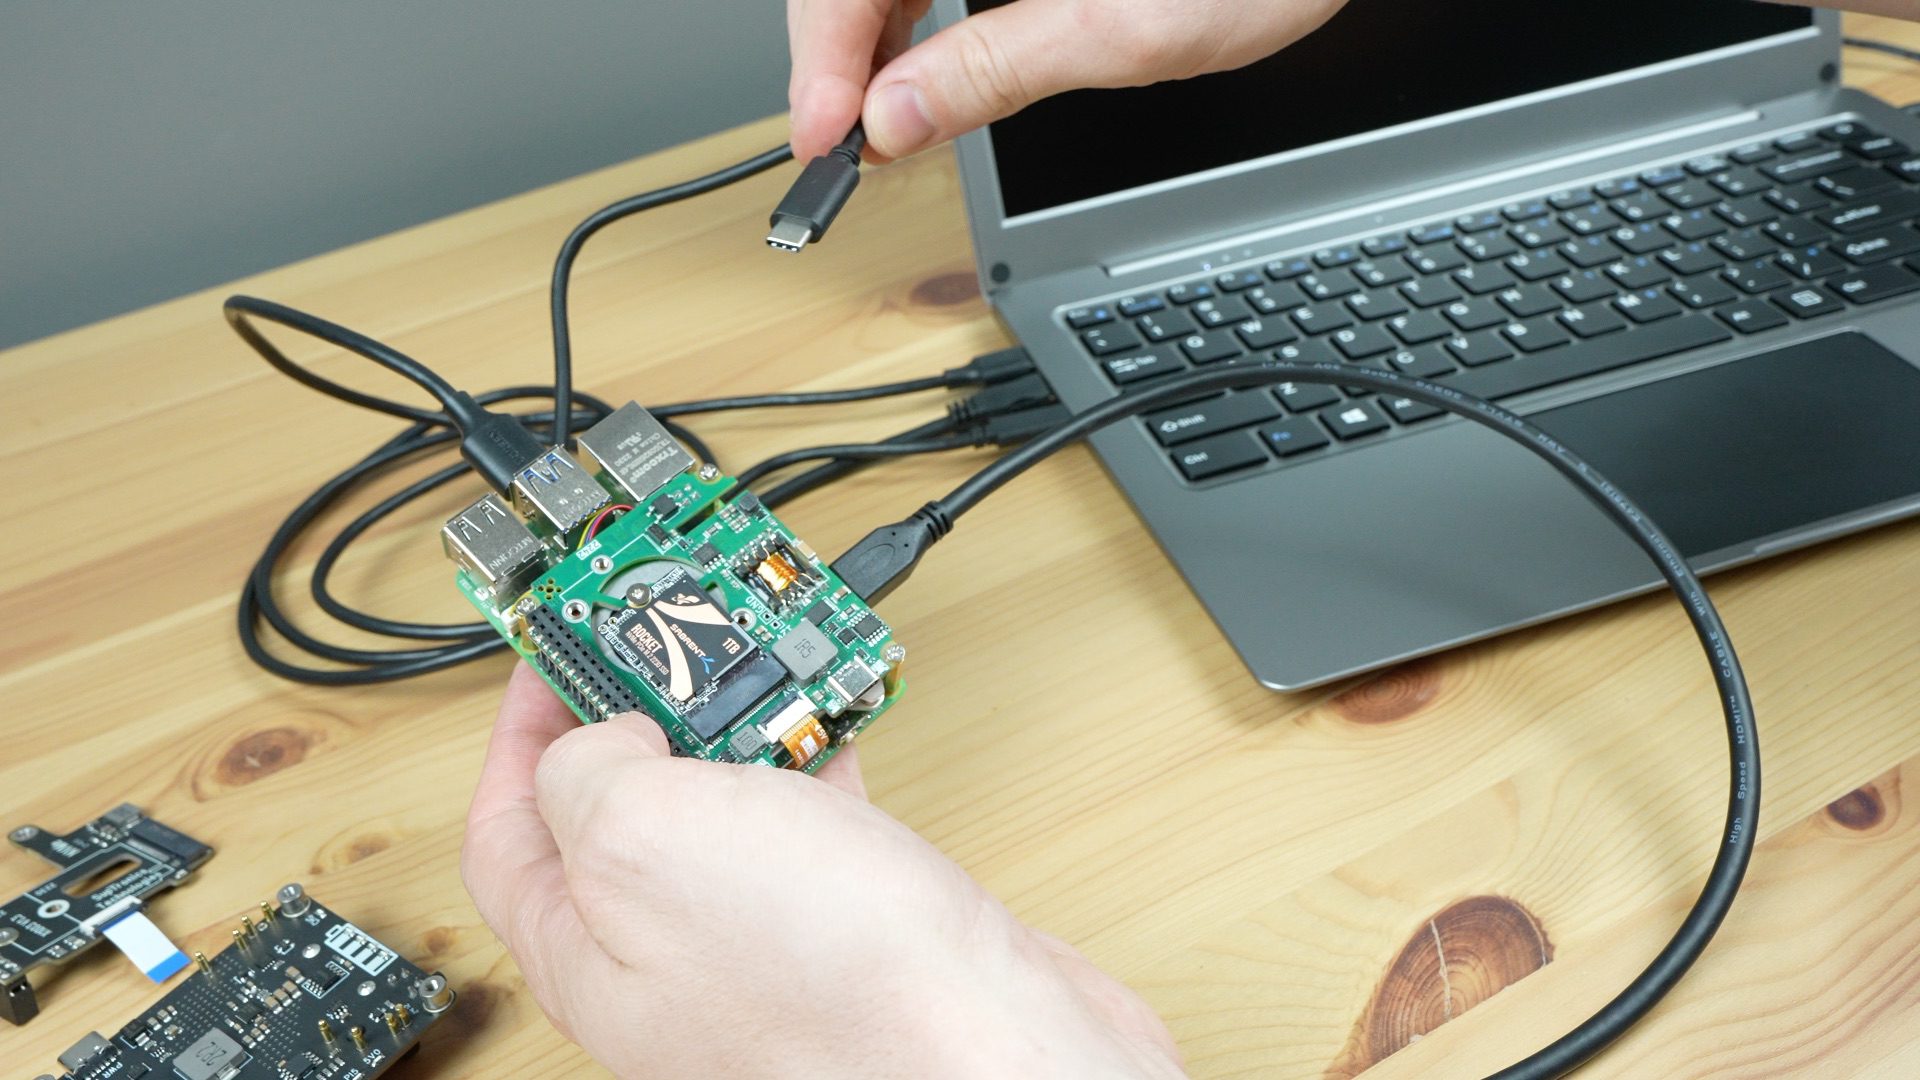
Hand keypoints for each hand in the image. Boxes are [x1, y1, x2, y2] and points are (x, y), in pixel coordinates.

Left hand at [464, 662, 1185, 1078]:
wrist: (987, 1041)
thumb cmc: (833, 982)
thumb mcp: (648, 834)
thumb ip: (587, 771)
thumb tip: (596, 734)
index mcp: (587, 956)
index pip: (505, 835)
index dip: (517, 735)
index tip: (552, 655)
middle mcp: (665, 961)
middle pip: (614, 820)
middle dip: (632, 719)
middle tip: (653, 646)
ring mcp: (758, 946)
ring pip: (719, 816)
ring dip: (727, 731)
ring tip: (738, 666)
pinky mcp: (847, 927)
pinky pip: (808, 827)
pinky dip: (811, 763)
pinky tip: (826, 724)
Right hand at [787, 0, 1349, 159]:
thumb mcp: (1124, 31)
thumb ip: (995, 71)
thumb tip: (895, 121)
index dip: (824, 55)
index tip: (827, 132)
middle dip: (841, 46)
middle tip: (847, 135)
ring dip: (872, 26)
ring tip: (881, 107)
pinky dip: (911, 1)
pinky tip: (919, 48)